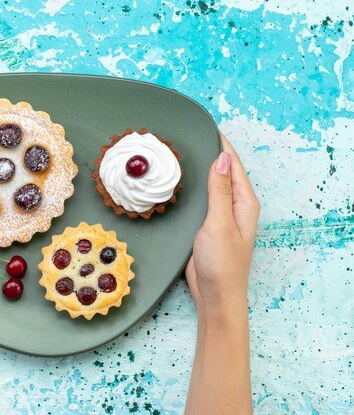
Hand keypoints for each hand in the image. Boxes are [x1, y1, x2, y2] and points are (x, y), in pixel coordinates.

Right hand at [185, 136, 259, 316]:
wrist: (215, 295)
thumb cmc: (222, 264)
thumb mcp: (219, 224)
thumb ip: (220, 191)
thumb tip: (222, 158)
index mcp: (244, 202)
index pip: (232, 164)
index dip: (220, 144)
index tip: (203, 125)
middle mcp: (235, 206)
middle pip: (222, 171)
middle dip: (207, 153)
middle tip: (185, 136)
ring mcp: (221, 215)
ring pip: (210, 185)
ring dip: (198, 170)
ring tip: (178, 154)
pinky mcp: (207, 225)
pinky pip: (201, 199)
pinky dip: (192, 188)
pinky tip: (177, 183)